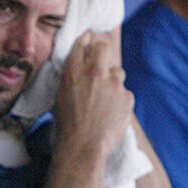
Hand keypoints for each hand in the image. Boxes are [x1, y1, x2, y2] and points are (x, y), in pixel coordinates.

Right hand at [52, 29, 133, 158]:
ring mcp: (114, 84)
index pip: (82, 43)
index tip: (89, 40)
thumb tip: (79, 70)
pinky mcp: (127, 97)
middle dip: (102, 52)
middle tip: (100, 65)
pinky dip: (119, 101)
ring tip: (104, 101)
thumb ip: (72, 78)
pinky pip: (125, 93)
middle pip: (103, 48)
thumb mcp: (60, 96)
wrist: (83, 147)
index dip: (86, 40)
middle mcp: (95, 72)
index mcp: (73, 71)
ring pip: (117, 73)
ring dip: (112, 81)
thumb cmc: (66, 126)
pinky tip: (110, 114)